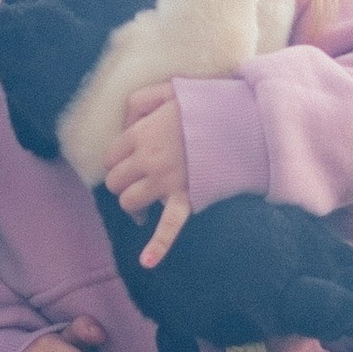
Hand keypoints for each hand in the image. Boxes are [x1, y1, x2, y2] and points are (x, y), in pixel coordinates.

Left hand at [102, 83, 189, 269]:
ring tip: (144, 200)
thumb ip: (138, 102)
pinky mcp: (185, 198)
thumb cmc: (205, 105)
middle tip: (140, 176)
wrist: (241, 121)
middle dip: (124, 180)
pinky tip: (147, 262)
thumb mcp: (166, 89)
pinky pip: (169, 227)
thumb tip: (125, 125)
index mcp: (141, 133)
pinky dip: (158, 246)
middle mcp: (147, 159)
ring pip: (129, 202)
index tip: (134, 156)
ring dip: (133, 203)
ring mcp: (165, 181)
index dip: (120, 158)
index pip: (111, 156)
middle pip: (115, 182)